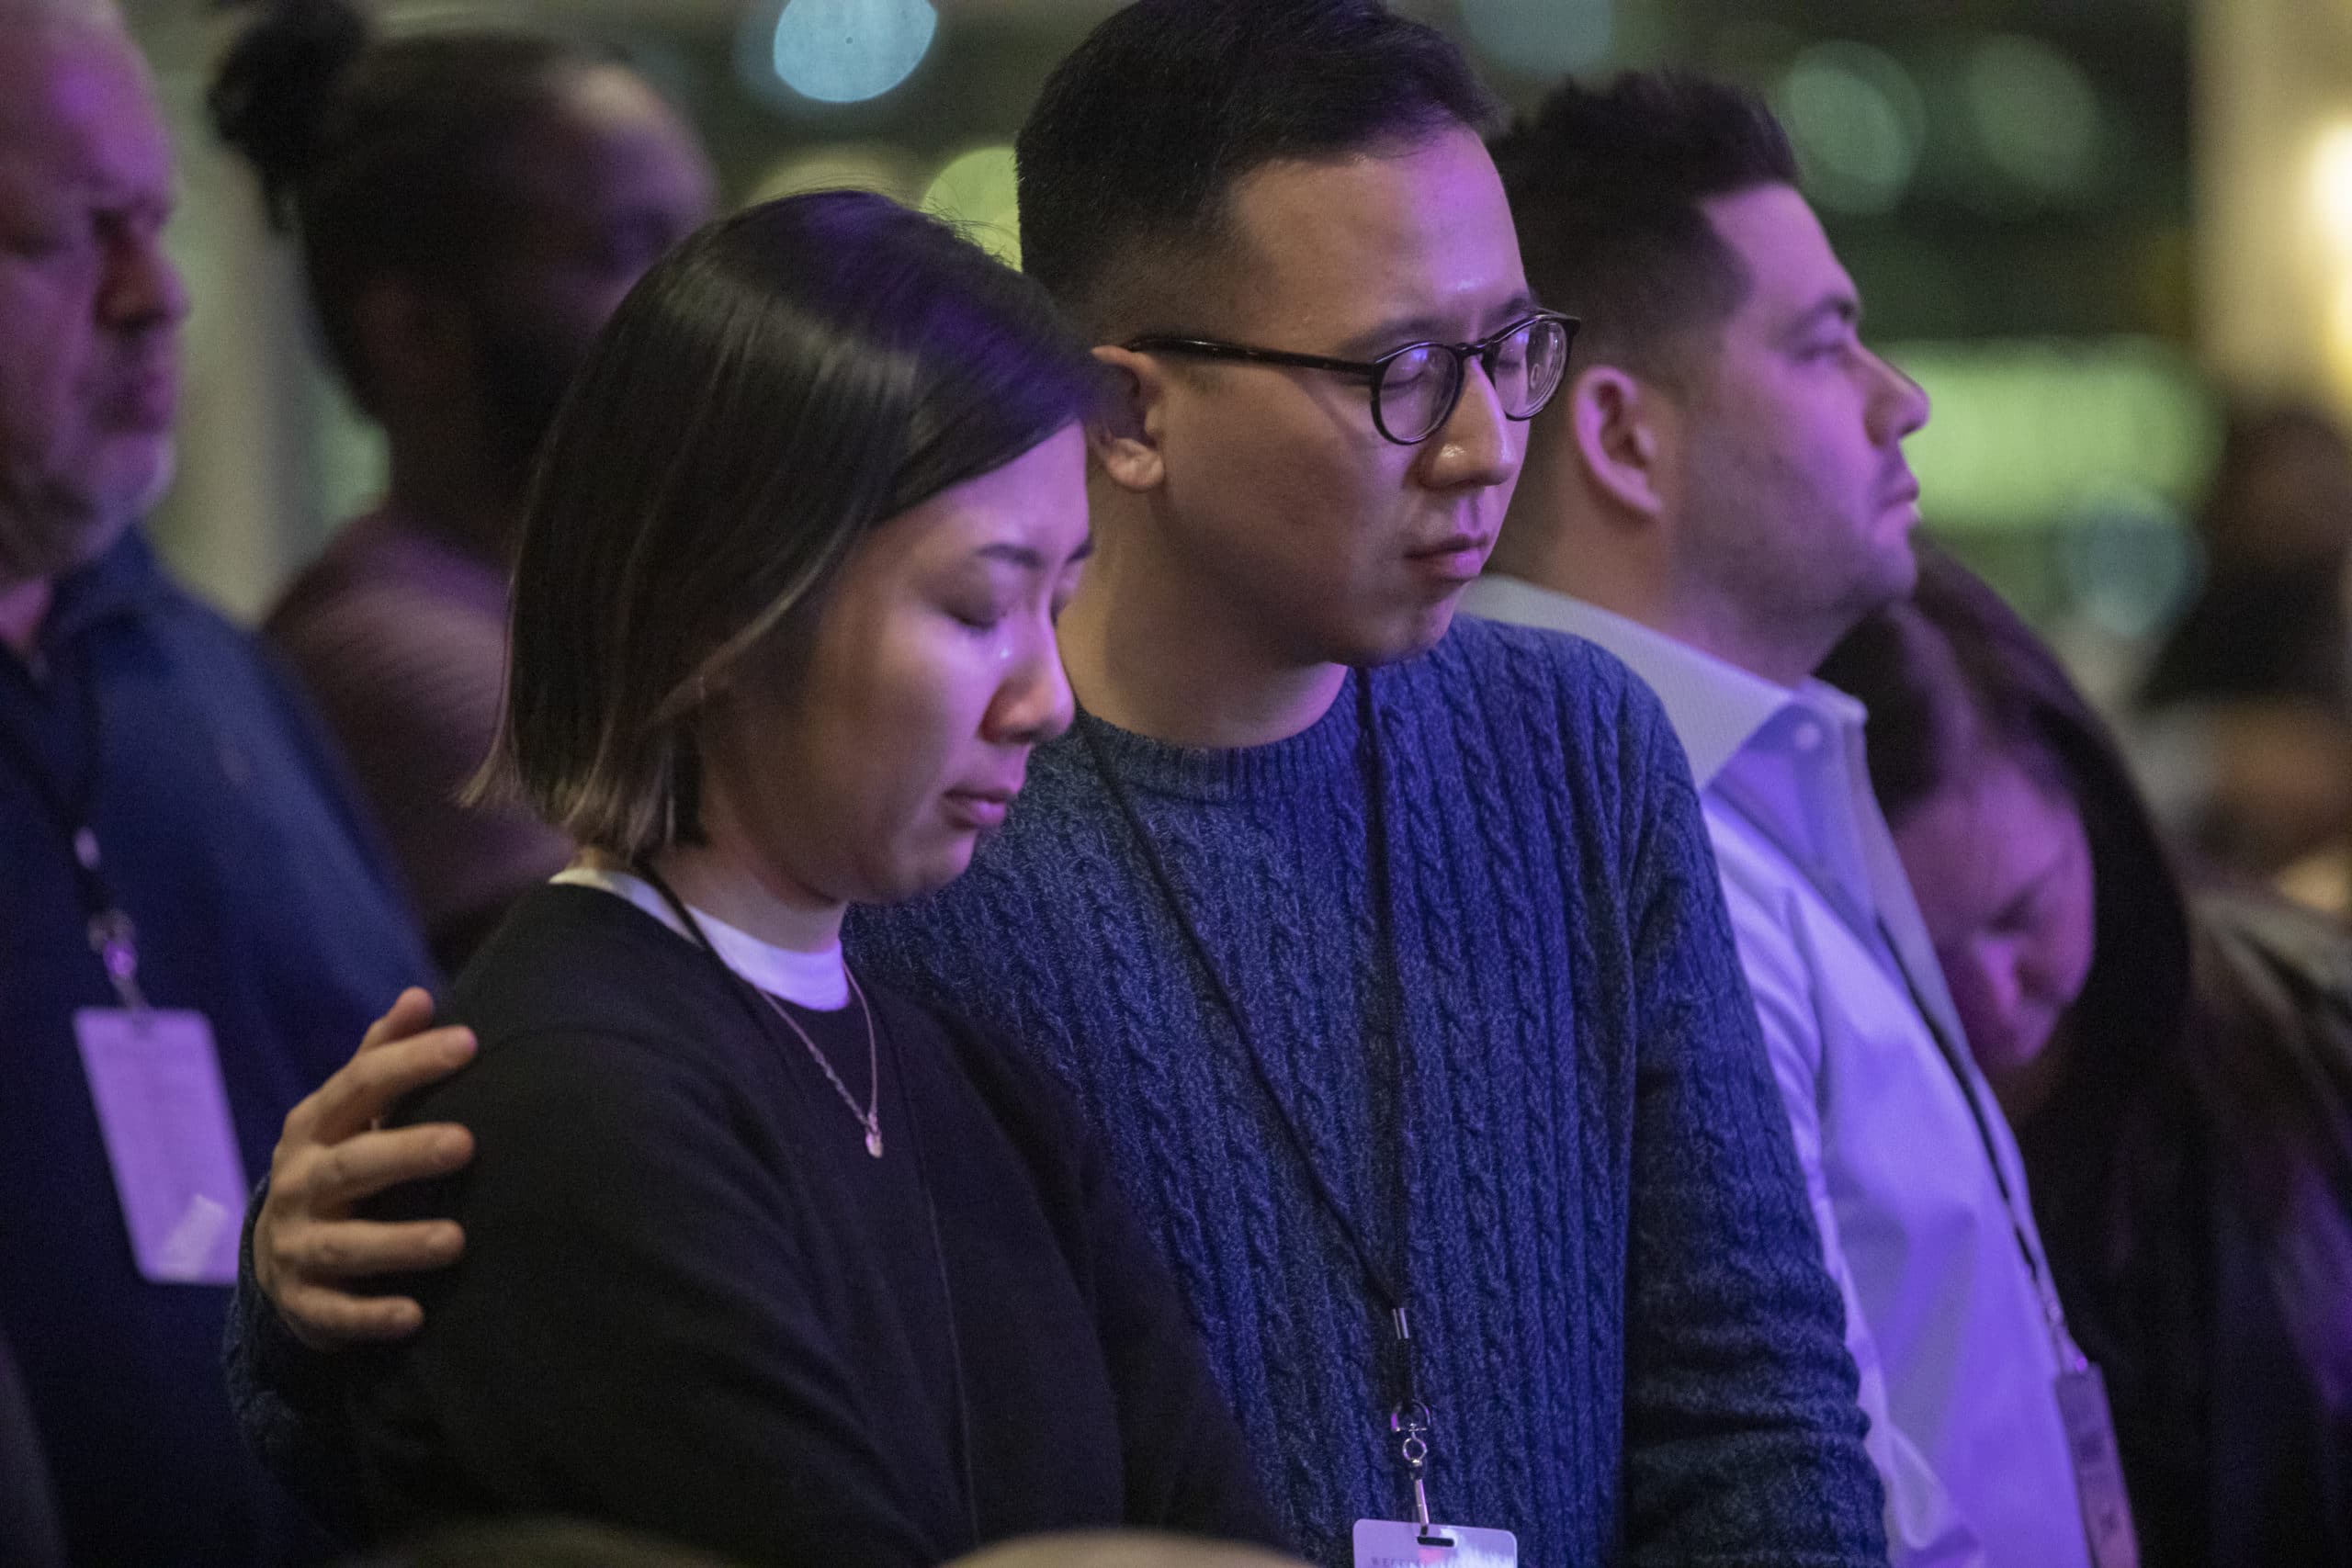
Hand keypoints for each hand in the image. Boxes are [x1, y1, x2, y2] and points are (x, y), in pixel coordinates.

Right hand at [257, 988, 477, 1349]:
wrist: (277, 1257)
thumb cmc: (337, 1162)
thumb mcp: (348, 1112)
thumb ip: (381, 1056)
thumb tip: (420, 997)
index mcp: (314, 1127)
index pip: (360, 1086)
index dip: (410, 1062)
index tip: (468, 1042)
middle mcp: (301, 1184)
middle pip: (352, 1166)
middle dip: (406, 1154)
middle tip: (467, 1144)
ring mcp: (297, 1246)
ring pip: (346, 1245)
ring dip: (399, 1244)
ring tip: (455, 1241)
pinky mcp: (304, 1303)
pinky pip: (336, 1313)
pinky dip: (371, 1317)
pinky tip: (413, 1316)